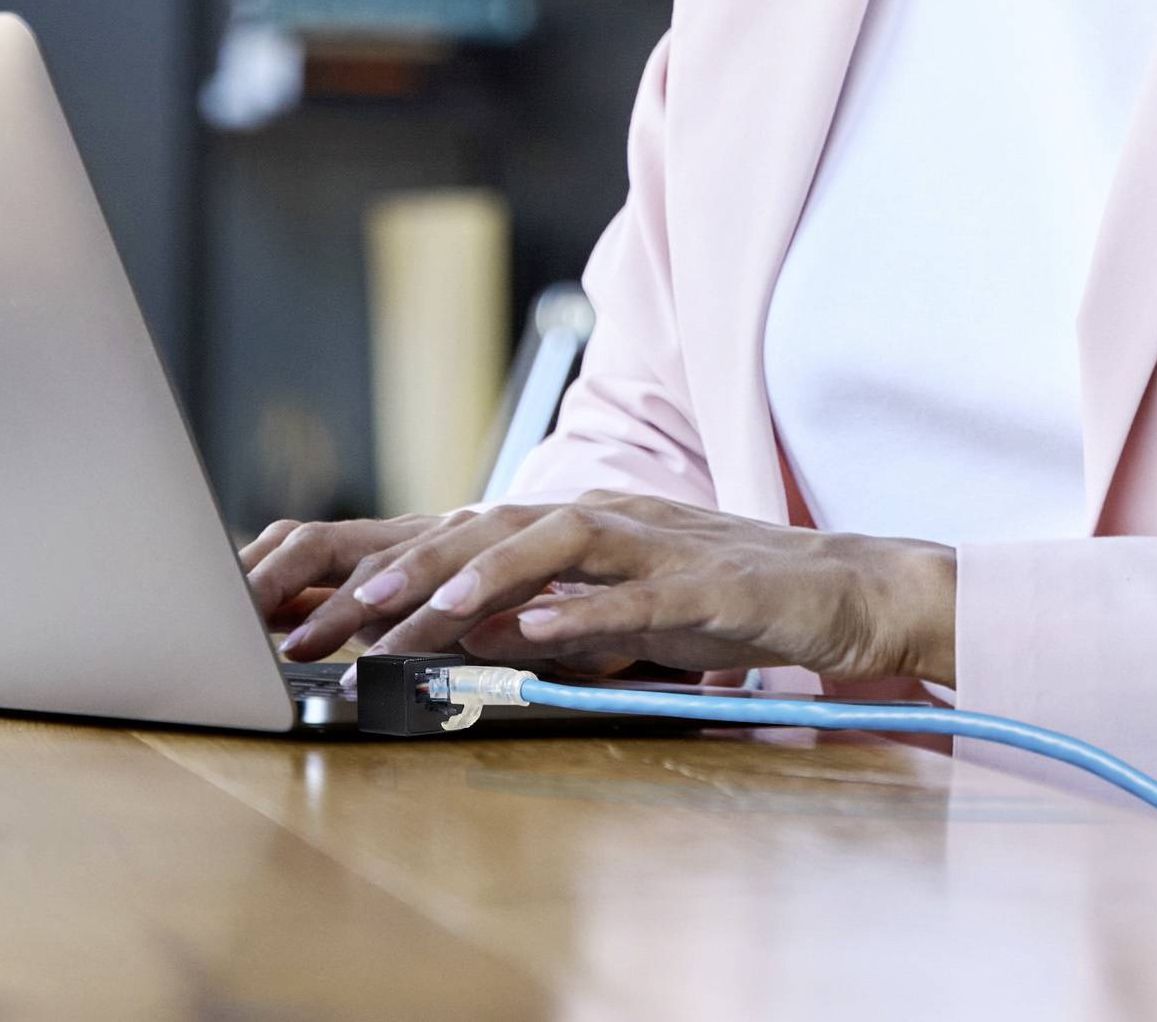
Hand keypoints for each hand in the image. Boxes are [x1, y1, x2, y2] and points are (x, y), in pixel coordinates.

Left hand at [246, 491, 956, 685]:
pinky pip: (632, 596)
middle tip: (334, 618)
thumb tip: (462, 636)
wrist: (843, 591)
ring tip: (415, 616)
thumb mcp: (616, 611)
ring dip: (478, 577)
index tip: (313, 615)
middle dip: (403, 570)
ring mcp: (653, 546)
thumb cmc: (724, 603)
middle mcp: (603, 520)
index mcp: (575, 527)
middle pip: (487, 528)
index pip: (462, 536)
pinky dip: (580, 613)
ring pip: (549, 545)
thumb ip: (544, 615)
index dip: (384, 569)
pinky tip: (530, 636)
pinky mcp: (703, 587)